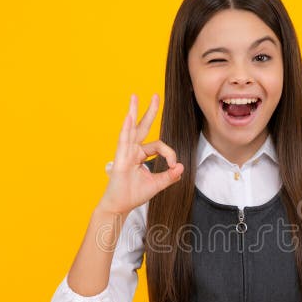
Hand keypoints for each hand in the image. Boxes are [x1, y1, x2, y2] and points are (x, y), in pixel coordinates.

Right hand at [98, 93, 184, 215]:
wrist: (120, 206)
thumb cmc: (134, 194)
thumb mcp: (157, 184)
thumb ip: (169, 176)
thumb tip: (181, 167)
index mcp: (141, 154)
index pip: (160, 146)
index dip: (170, 154)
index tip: (173, 166)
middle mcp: (133, 150)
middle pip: (143, 126)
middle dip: (150, 111)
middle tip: (155, 95)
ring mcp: (125, 152)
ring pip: (131, 128)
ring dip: (133, 112)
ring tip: (134, 96)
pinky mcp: (120, 158)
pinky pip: (123, 140)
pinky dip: (126, 128)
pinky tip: (128, 117)